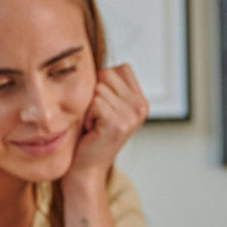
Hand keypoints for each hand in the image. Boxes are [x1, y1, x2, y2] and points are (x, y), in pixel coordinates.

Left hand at [67, 64, 147, 190]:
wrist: (85, 169)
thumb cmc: (89, 135)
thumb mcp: (105, 105)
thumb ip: (108, 85)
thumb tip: (91, 57)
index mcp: (141, 101)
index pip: (119, 68)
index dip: (103, 84)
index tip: (102, 108)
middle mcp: (141, 107)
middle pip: (106, 74)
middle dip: (93, 94)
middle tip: (96, 117)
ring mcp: (131, 116)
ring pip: (98, 88)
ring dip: (88, 106)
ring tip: (93, 124)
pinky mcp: (118, 124)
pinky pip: (94, 101)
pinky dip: (86, 115)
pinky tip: (91, 130)